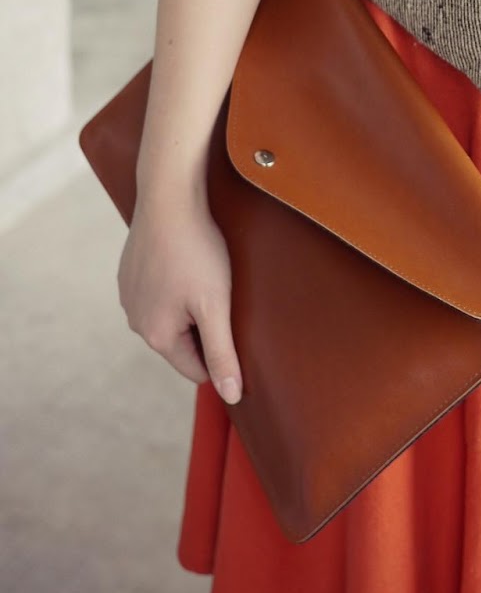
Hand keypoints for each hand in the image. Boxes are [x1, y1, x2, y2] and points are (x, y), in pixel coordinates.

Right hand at [118, 185, 243, 404]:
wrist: (169, 197)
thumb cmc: (197, 250)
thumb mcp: (217, 306)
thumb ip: (223, 353)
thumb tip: (231, 396)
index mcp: (156, 336)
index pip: (198, 369)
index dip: (223, 354)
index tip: (238, 327)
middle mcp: (136, 321)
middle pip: (184, 343)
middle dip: (206, 326)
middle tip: (224, 295)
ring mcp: (129, 296)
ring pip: (172, 316)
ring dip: (192, 305)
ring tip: (207, 275)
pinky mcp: (130, 273)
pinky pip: (160, 293)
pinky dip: (177, 285)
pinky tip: (188, 262)